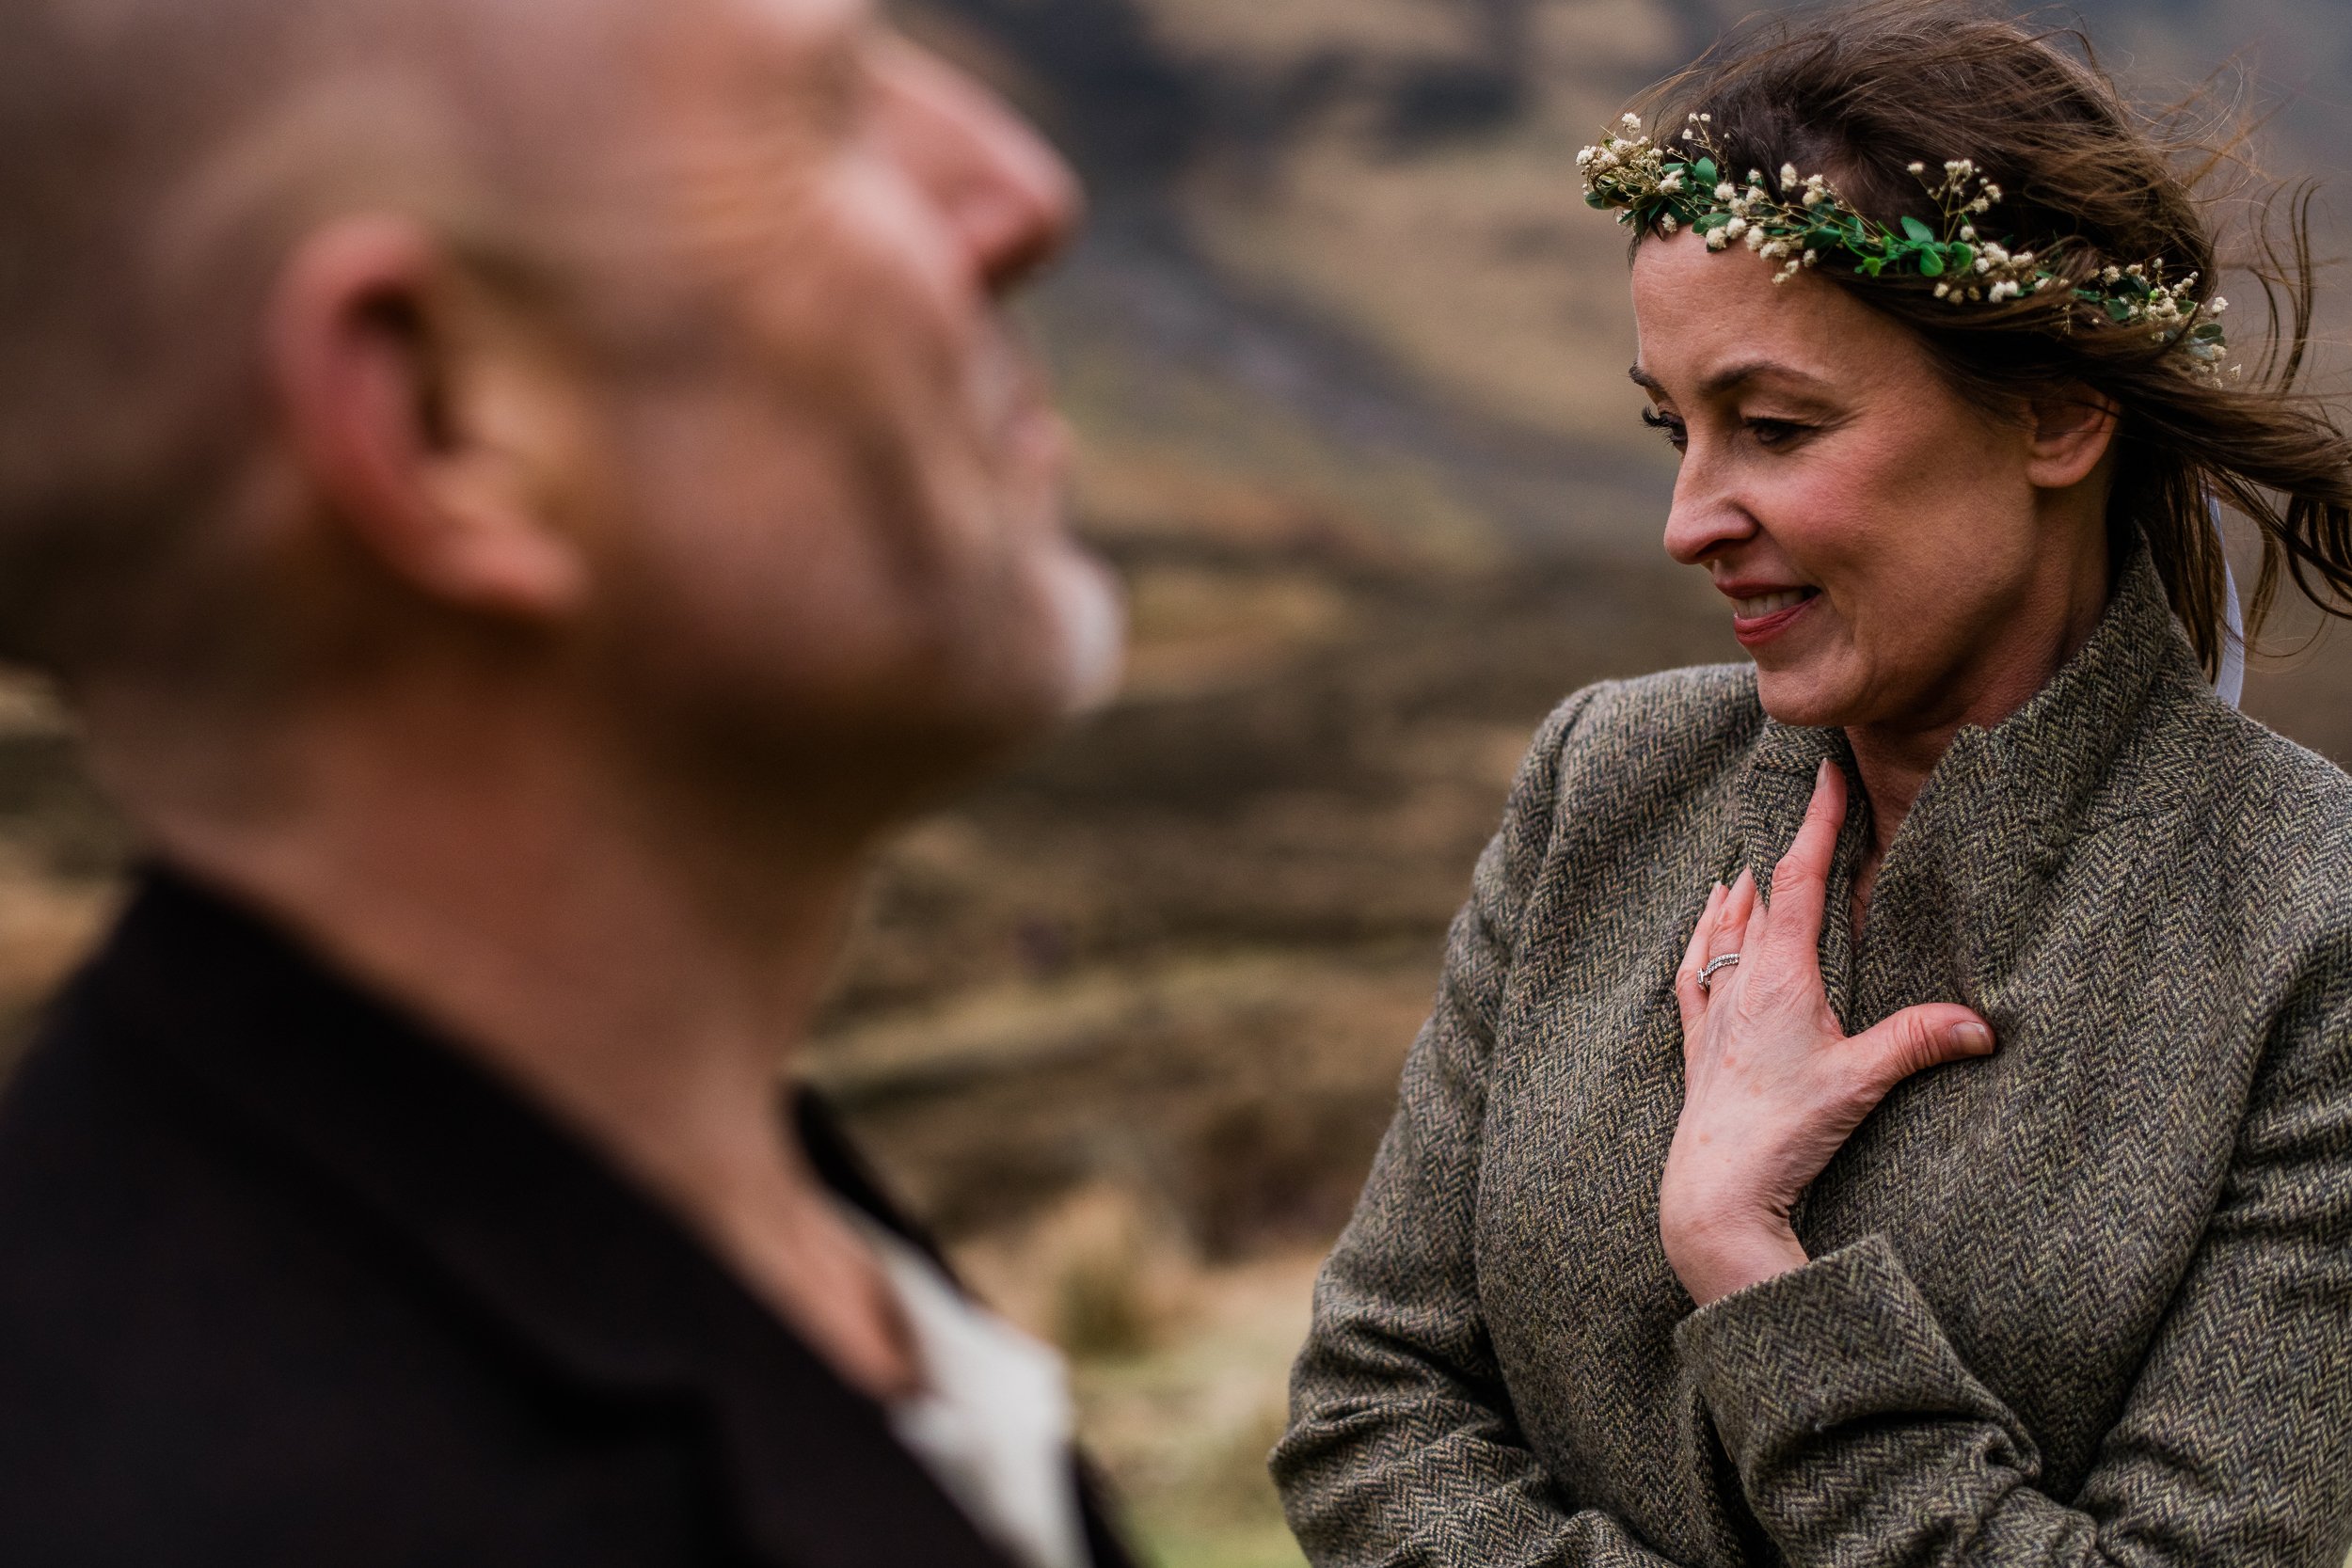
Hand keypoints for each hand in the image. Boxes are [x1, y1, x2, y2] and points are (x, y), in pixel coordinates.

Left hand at [1660, 759, 1995, 1306]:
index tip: (1827, 776)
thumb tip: (1984, 1024)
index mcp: (1779, 975)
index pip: (1799, 879)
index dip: (1816, 824)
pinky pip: (1695, 970)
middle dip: (1785, 849)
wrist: (1712, 1189)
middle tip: (1806, 808)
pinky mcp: (1698, 1042)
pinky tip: (1705, 929)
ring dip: (1741, 891)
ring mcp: (1714, 1010)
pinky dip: (1704, 937)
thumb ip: (1919, 1043)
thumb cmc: (1782, 1132)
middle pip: (1761, 895)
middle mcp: (1740, 981)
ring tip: (1752, 862)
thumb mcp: (1860, 1083)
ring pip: (1722, 927)